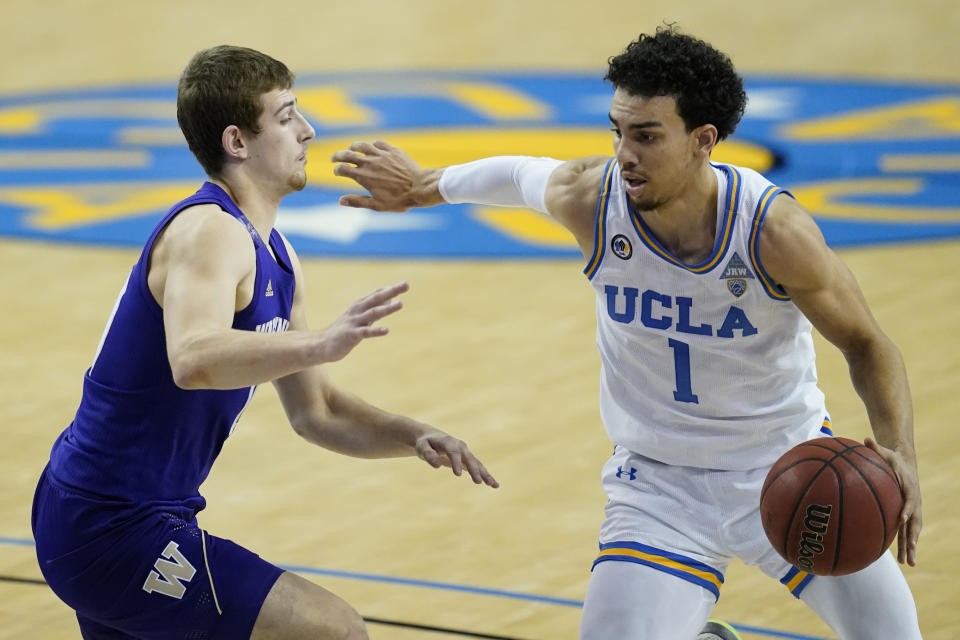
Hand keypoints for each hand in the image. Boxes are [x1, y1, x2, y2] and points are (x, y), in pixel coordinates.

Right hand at [319, 281, 408, 361]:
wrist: (322, 344)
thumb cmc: (344, 330)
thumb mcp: (360, 317)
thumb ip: (374, 308)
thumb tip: (390, 299)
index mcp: (359, 305)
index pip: (376, 294)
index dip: (390, 289)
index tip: (404, 284)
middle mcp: (357, 311)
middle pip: (377, 299)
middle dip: (392, 292)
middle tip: (406, 285)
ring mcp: (354, 322)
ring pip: (373, 313)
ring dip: (387, 308)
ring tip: (401, 304)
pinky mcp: (351, 335)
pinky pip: (366, 332)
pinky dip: (376, 330)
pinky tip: (386, 330)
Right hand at [331, 140, 442, 211]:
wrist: (420, 187)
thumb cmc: (399, 199)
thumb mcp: (377, 205)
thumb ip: (357, 202)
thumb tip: (340, 201)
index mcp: (364, 176)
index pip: (342, 169)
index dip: (336, 170)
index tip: (337, 172)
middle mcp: (370, 163)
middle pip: (347, 154)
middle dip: (338, 156)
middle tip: (335, 158)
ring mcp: (381, 155)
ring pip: (362, 145)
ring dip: (353, 146)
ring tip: (351, 149)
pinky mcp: (392, 150)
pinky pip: (378, 143)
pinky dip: (371, 144)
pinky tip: (371, 147)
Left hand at [415, 430, 499, 487]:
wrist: (431, 437)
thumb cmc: (425, 443)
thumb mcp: (421, 447)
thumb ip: (428, 454)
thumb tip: (437, 465)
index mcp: (449, 442)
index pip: (454, 452)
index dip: (456, 463)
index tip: (457, 475)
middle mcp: (460, 446)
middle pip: (469, 459)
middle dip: (474, 470)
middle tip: (478, 482)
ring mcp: (465, 453)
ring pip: (477, 464)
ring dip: (485, 474)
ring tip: (493, 485)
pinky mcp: (467, 459)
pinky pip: (478, 468)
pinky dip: (485, 475)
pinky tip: (493, 485)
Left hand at [865, 437, 921, 565]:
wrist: (906, 463)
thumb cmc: (892, 458)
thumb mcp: (885, 452)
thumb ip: (875, 448)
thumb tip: (864, 438)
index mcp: (909, 488)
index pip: (909, 500)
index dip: (906, 510)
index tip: (901, 519)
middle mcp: (914, 502)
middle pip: (915, 522)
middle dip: (912, 537)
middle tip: (909, 550)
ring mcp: (913, 510)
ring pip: (913, 531)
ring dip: (911, 547)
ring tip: (910, 563)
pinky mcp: (909, 514)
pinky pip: (908, 532)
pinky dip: (906, 545)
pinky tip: (903, 559)